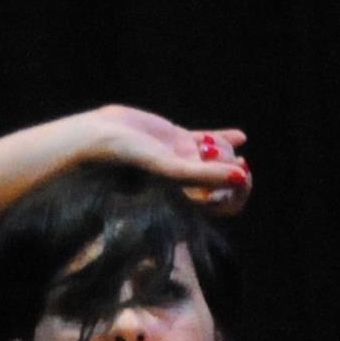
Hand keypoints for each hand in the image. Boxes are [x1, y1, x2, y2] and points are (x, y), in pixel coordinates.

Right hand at [75, 105, 256, 212]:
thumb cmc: (128, 161)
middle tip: (241, 163)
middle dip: (236, 171)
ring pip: (218, 157)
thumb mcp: (169, 170)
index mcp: (184, 197)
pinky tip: (241, 136)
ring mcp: (182, 158)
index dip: (238, 193)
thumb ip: (205, 175)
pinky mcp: (175, 138)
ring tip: (213, 145)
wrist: (98, 138)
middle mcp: (186, 181)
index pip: (224, 204)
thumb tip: (241, 177)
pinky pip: (206, 139)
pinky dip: (224, 137)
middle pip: (226, 181)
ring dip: (225, 150)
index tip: (241, 176)